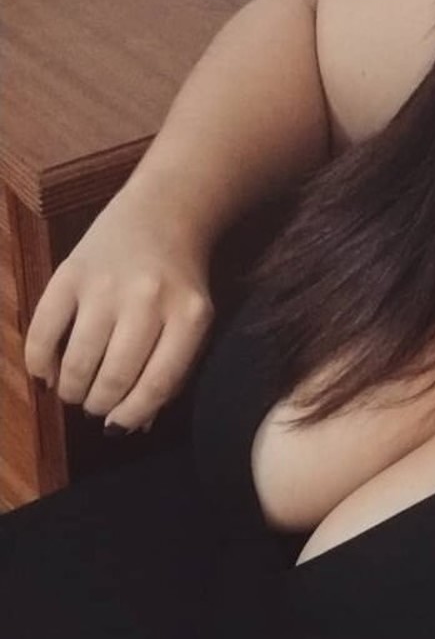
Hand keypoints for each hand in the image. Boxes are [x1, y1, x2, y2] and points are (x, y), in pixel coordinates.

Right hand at [22, 186, 214, 433]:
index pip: (157, 383)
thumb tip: (131, 426)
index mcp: (189, 316)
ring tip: (75, 392)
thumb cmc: (179, 282)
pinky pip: (44, 330)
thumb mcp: (191, 323)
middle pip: (115, 376)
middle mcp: (148, 300)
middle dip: (100, 404)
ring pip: (79, 360)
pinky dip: (40, 362)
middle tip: (95, 407)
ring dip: (72, 389)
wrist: (162, 213)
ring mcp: (106, 285)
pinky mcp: (70, 272)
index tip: (118, 426)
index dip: (132, 414)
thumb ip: (169, 372)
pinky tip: (47, 373)